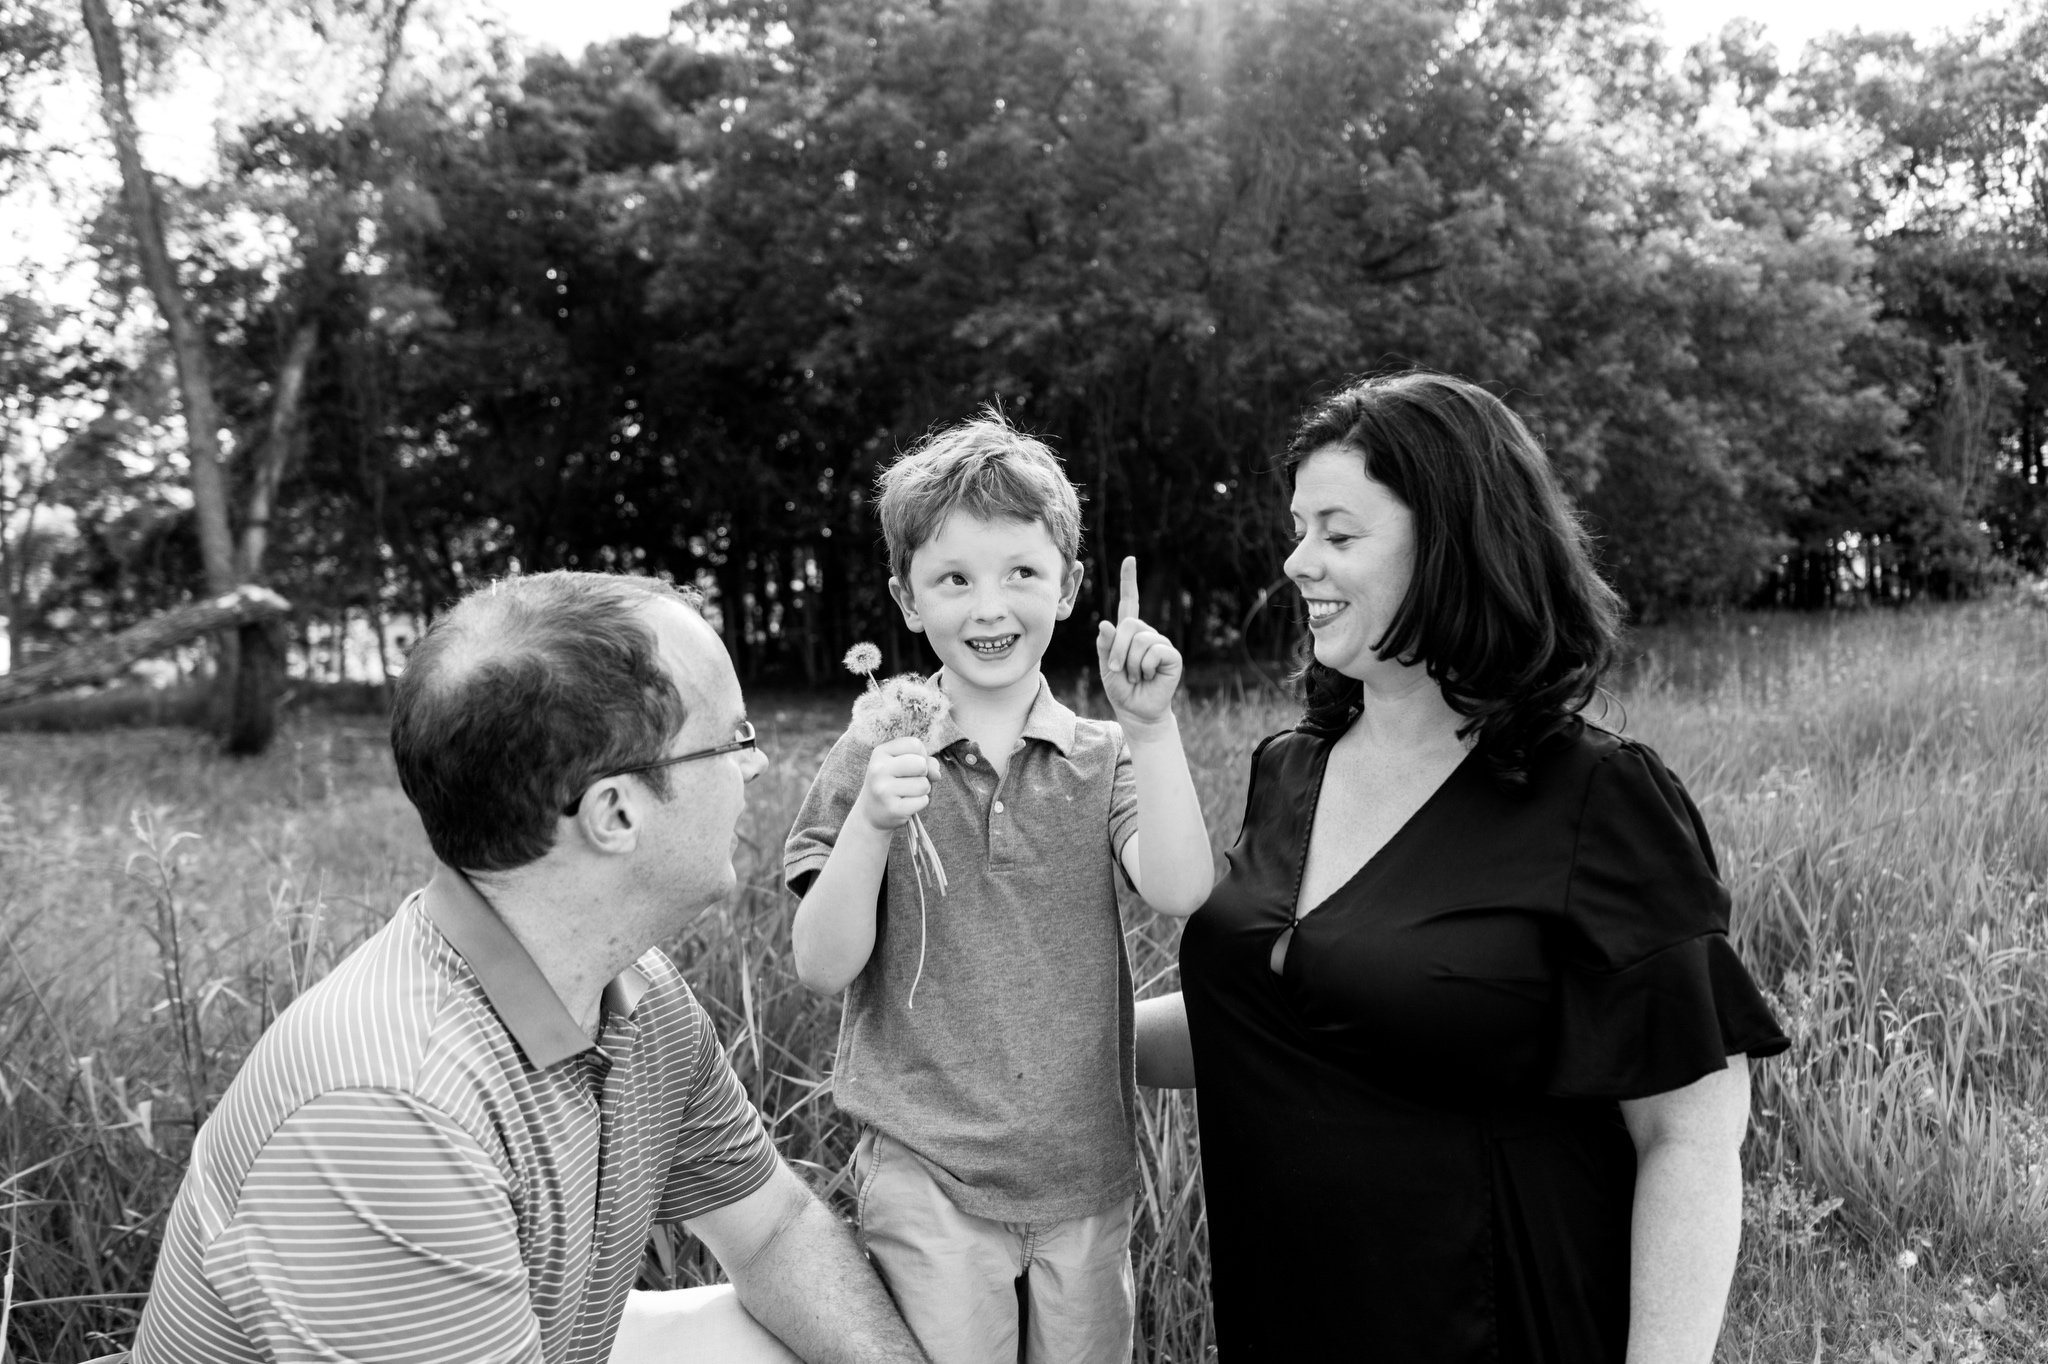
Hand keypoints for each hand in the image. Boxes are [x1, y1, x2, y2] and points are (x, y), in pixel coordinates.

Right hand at [855, 736, 937, 833]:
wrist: (870, 813)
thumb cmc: (892, 783)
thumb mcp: (902, 764)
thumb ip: (925, 761)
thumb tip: (936, 774)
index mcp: (880, 753)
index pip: (915, 744)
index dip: (921, 755)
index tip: (910, 764)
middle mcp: (879, 769)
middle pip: (921, 763)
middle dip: (923, 773)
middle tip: (911, 780)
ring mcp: (884, 790)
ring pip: (924, 784)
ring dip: (922, 789)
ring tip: (908, 793)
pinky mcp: (893, 809)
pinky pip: (923, 801)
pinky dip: (920, 803)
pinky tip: (906, 804)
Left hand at [1095, 556, 1182, 728]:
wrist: (1137, 711)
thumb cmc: (1121, 689)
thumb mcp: (1106, 666)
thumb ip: (1105, 646)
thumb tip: (1105, 624)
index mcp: (1130, 632)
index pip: (1130, 601)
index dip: (1129, 580)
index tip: (1130, 560)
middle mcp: (1147, 633)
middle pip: (1128, 625)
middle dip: (1117, 651)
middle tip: (1118, 670)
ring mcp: (1161, 643)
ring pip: (1140, 640)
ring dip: (1131, 664)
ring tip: (1135, 676)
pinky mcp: (1172, 656)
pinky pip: (1154, 651)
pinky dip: (1145, 667)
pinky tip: (1149, 676)